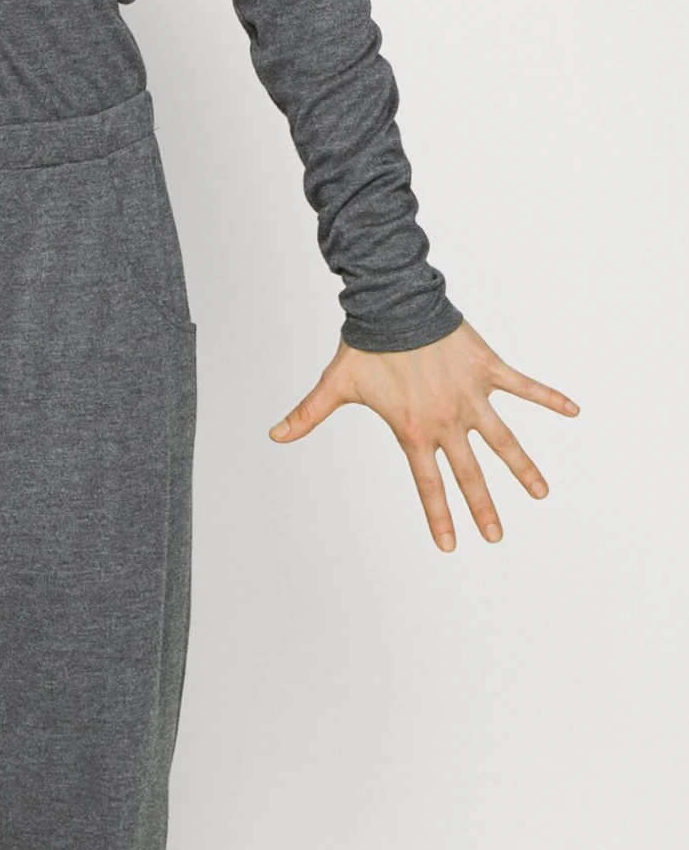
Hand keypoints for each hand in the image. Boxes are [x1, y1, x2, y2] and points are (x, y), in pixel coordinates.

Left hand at [268, 319, 578, 550]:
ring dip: (523, 467)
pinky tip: (575, 411)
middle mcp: (446, 420)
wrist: (393, 303)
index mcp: (413, 430)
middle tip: (498, 537)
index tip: (450, 546)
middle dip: (483, 508)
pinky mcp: (488, 368)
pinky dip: (549, 398)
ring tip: (542, 494)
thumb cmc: (365, 346)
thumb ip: (307, 415)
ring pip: (503, 439)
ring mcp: (471, 395)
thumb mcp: (335, 386)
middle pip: (468, 473)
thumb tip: (273, 434)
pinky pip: (524, 387)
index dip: (438, 517)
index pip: (427, 484)